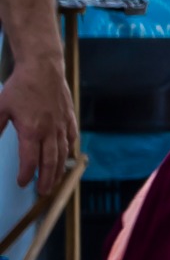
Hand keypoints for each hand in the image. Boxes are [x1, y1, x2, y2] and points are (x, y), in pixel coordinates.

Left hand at [0, 52, 73, 196]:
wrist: (43, 67)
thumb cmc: (20, 86)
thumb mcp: (0, 107)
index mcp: (31, 130)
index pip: (30, 160)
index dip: (27, 174)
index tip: (23, 183)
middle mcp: (50, 131)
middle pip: (51, 161)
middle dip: (47, 179)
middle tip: (43, 192)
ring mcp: (62, 124)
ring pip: (63, 152)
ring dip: (59, 170)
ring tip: (56, 182)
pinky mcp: (69, 117)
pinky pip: (71, 138)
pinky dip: (69, 149)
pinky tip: (68, 156)